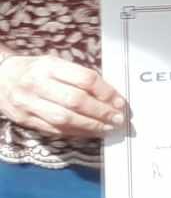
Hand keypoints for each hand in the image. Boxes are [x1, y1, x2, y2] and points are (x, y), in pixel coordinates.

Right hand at [0, 54, 127, 139]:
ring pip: (65, 119)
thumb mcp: (54, 64)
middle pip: (76, 101)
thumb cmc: (34, 70)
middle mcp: (37, 84)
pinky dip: (75, 133)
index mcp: (49, 66)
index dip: (106, 92)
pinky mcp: (24, 120)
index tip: (119, 101)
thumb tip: (109, 95)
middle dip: (101, 112)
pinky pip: (54, 130)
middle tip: (118, 118)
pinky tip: (89, 132)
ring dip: (91, 126)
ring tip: (108, 128)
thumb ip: (78, 76)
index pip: (85, 79)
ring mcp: (28, 104)